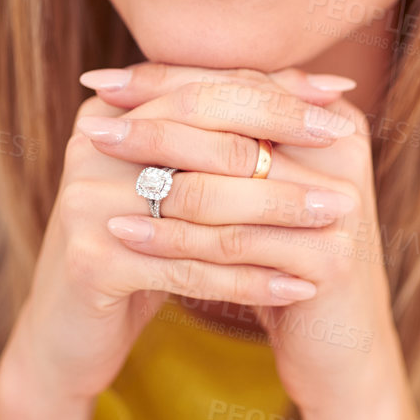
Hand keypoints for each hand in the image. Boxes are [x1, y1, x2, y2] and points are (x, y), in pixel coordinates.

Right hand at [0, 63, 358, 419]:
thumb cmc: (144, 247)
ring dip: (281, 215)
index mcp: (114, 108)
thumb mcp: (182, 182)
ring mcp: (86, 199)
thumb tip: (327, 84)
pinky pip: (190, 266)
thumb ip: (231, 132)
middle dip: (287, 150)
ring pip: (207, 204)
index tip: (341, 109)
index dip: (277, 97)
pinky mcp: (89, 259)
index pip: (209, 89)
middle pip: (208, 137)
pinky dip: (251, 279)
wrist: (70, 335)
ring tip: (339, 225)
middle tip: (349, 163)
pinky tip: (300, 287)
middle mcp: (93, 141)